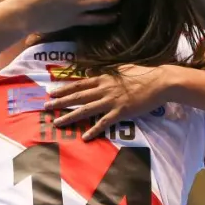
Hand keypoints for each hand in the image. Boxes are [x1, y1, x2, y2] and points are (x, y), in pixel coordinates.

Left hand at [46, 65, 166, 139]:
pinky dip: (94, 130)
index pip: (79, 84)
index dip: (64, 88)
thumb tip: (88, 71)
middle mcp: (104, 89)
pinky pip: (104, 122)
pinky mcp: (121, 112)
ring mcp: (111, 101)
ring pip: (86, 110)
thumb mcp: (121, 68)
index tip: (51, 92)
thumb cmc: (142, 74)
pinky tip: (85, 137)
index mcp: (104, 78)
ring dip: (70, 116)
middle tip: (45, 107)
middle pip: (77, 97)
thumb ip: (104, 71)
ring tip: (57, 122)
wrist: (159, 82)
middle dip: (60, 102)